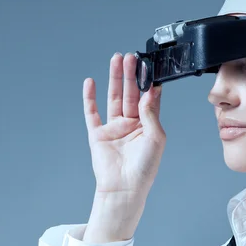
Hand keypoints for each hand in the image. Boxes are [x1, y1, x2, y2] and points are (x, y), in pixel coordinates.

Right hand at [82, 52, 165, 241]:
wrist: (124, 188)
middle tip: (130, 57)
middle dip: (131, 74)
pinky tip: (91, 82)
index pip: (149, 98)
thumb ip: (151, 114)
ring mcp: (114, 127)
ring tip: (116, 59)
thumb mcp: (156, 139)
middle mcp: (131, 123)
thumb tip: (149, 93)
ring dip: (115, 78)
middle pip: (131, 93)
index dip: (149, 82)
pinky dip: (90, 97)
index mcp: (148, 125)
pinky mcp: (98, 134)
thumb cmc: (144, 168)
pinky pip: (92, 112)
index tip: (149, 66)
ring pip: (114, 97)